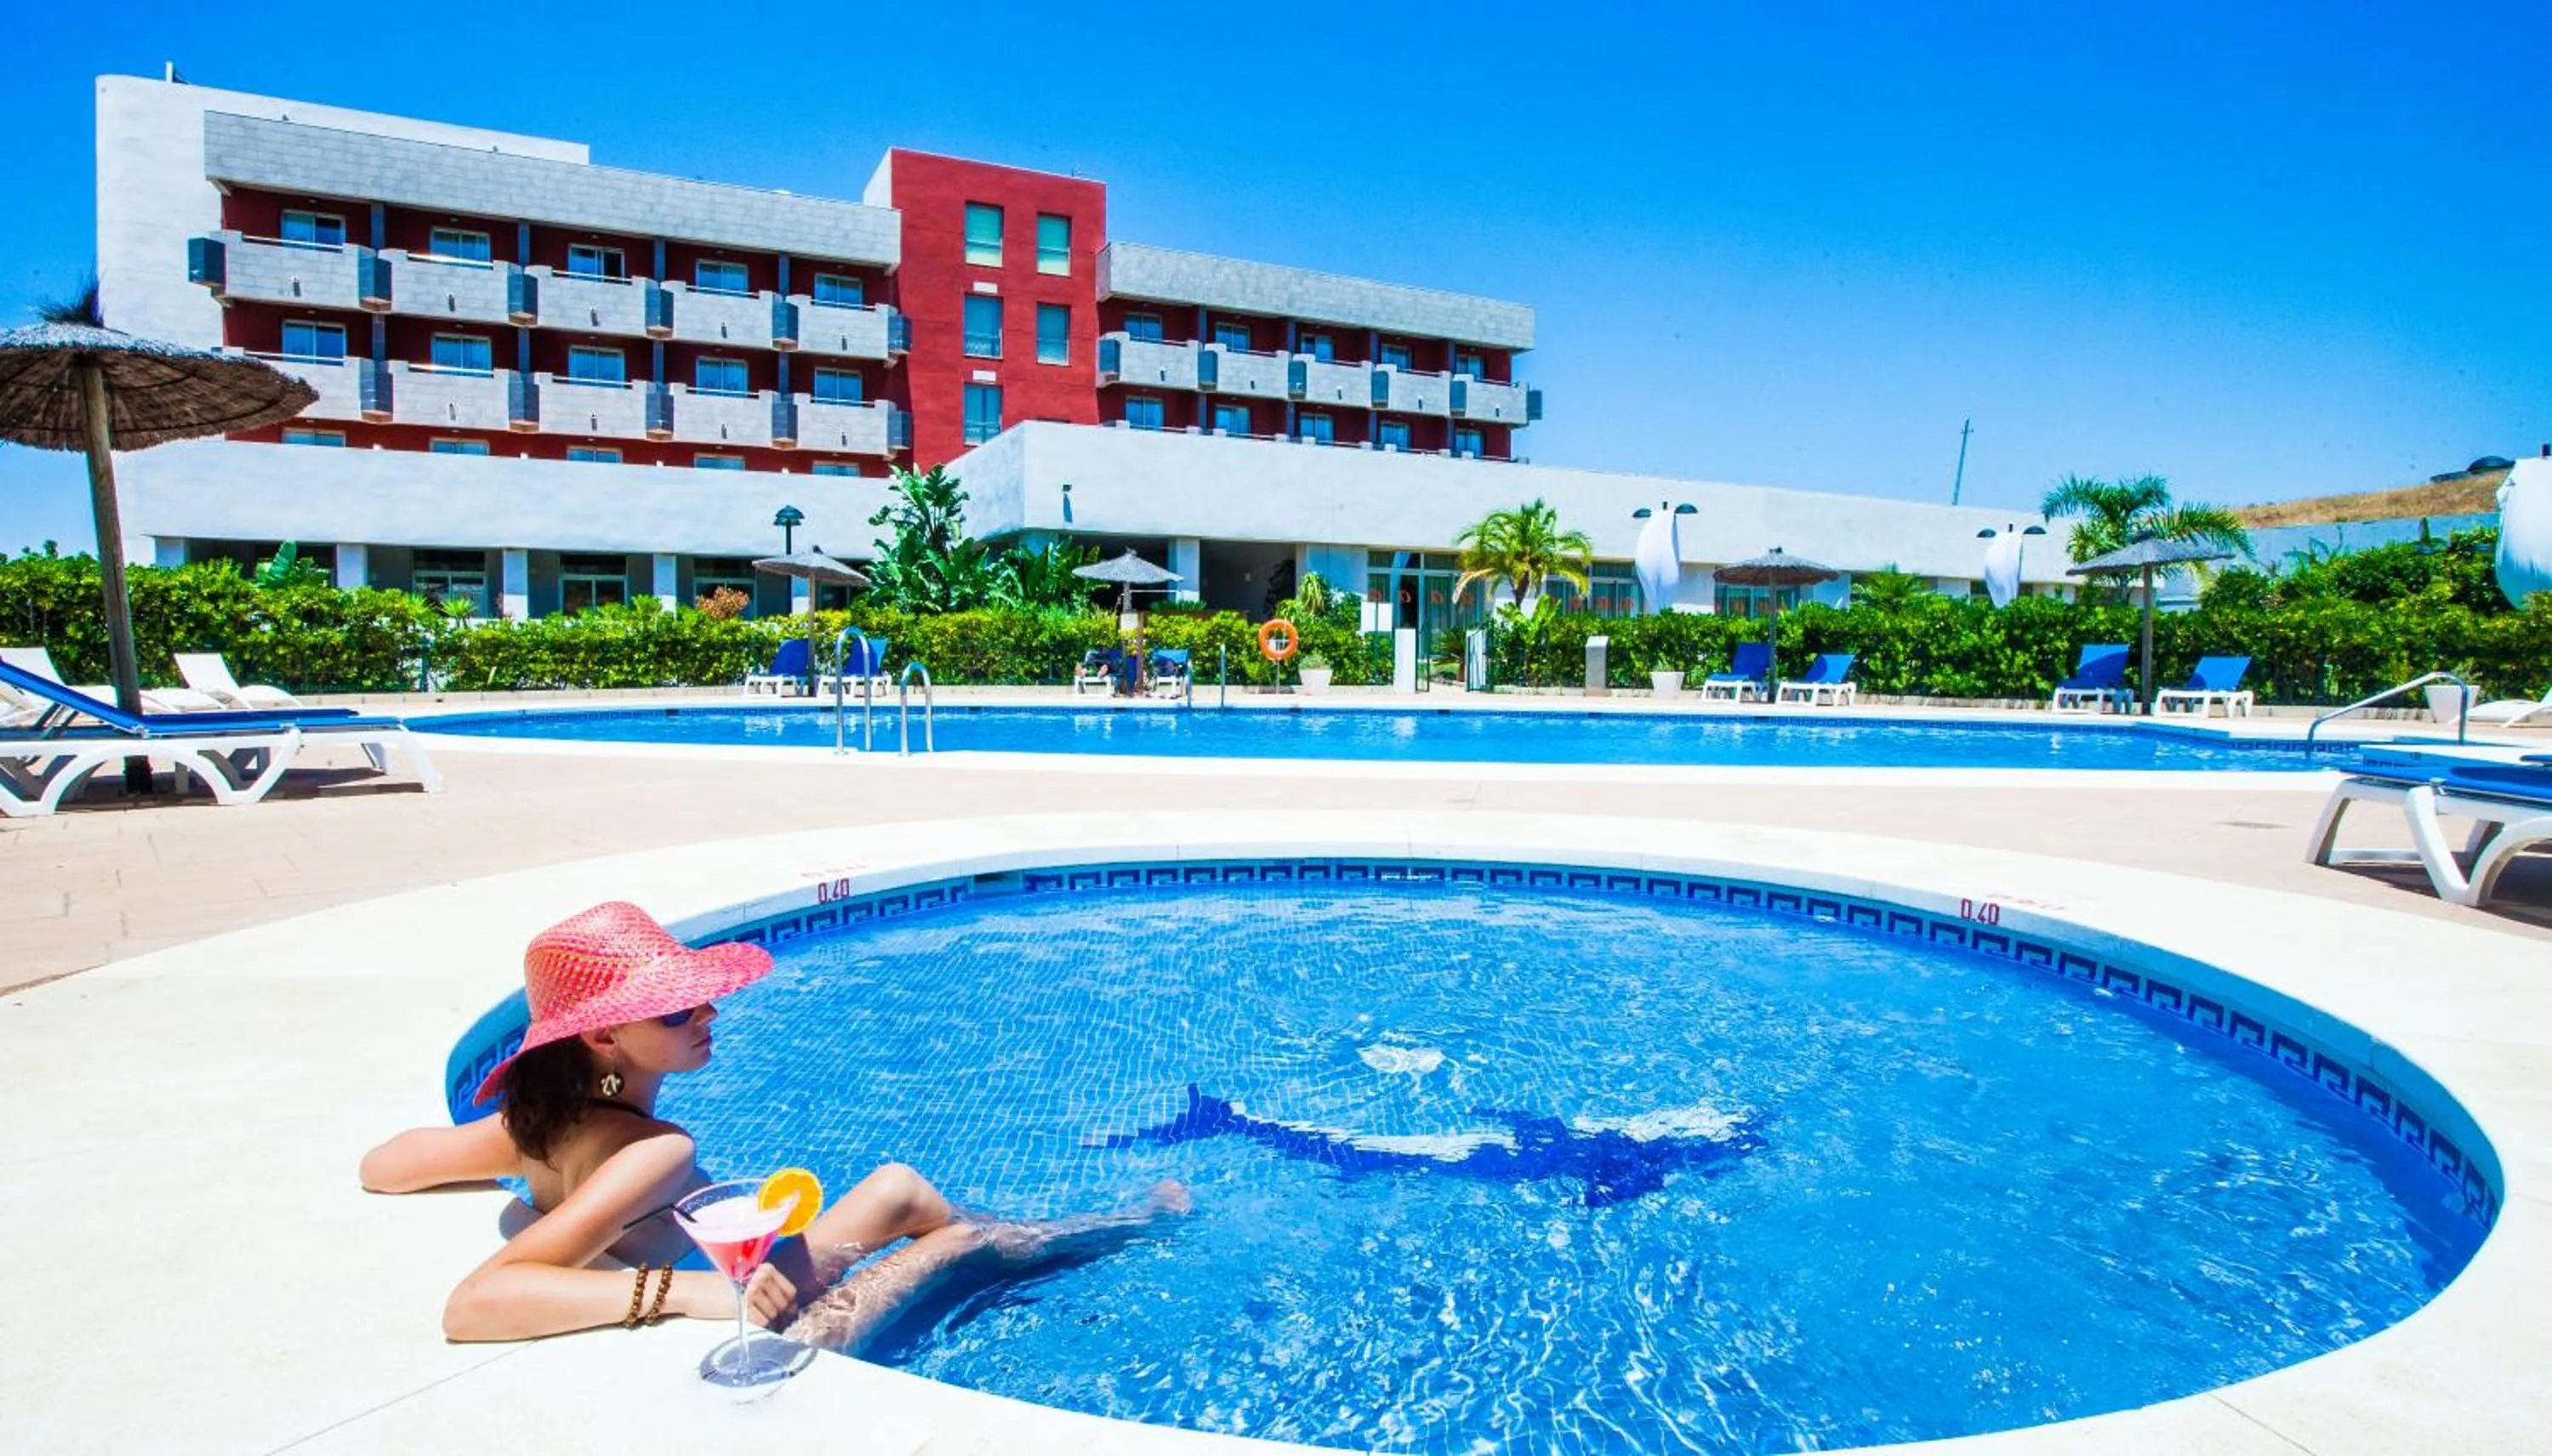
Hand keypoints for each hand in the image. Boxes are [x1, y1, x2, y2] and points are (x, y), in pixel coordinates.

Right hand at [670, 1265, 796, 1323]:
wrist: (693, 1289)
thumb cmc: (717, 1285)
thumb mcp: (745, 1279)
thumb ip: (765, 1287)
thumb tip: (787, 1307)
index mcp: (764, 1268)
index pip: (790, 1290)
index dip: (790, 1304)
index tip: (787, 1313)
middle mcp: (762, 1278)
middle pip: (783, 1305)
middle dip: (779, 1315)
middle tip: (768, 1320)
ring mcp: (754, 1292)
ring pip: (773, 1315)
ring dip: (766, 1321)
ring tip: (753, 1319)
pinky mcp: (744, 1307)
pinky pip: (761, 1322)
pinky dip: (758, 1325)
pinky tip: (748, 1322)